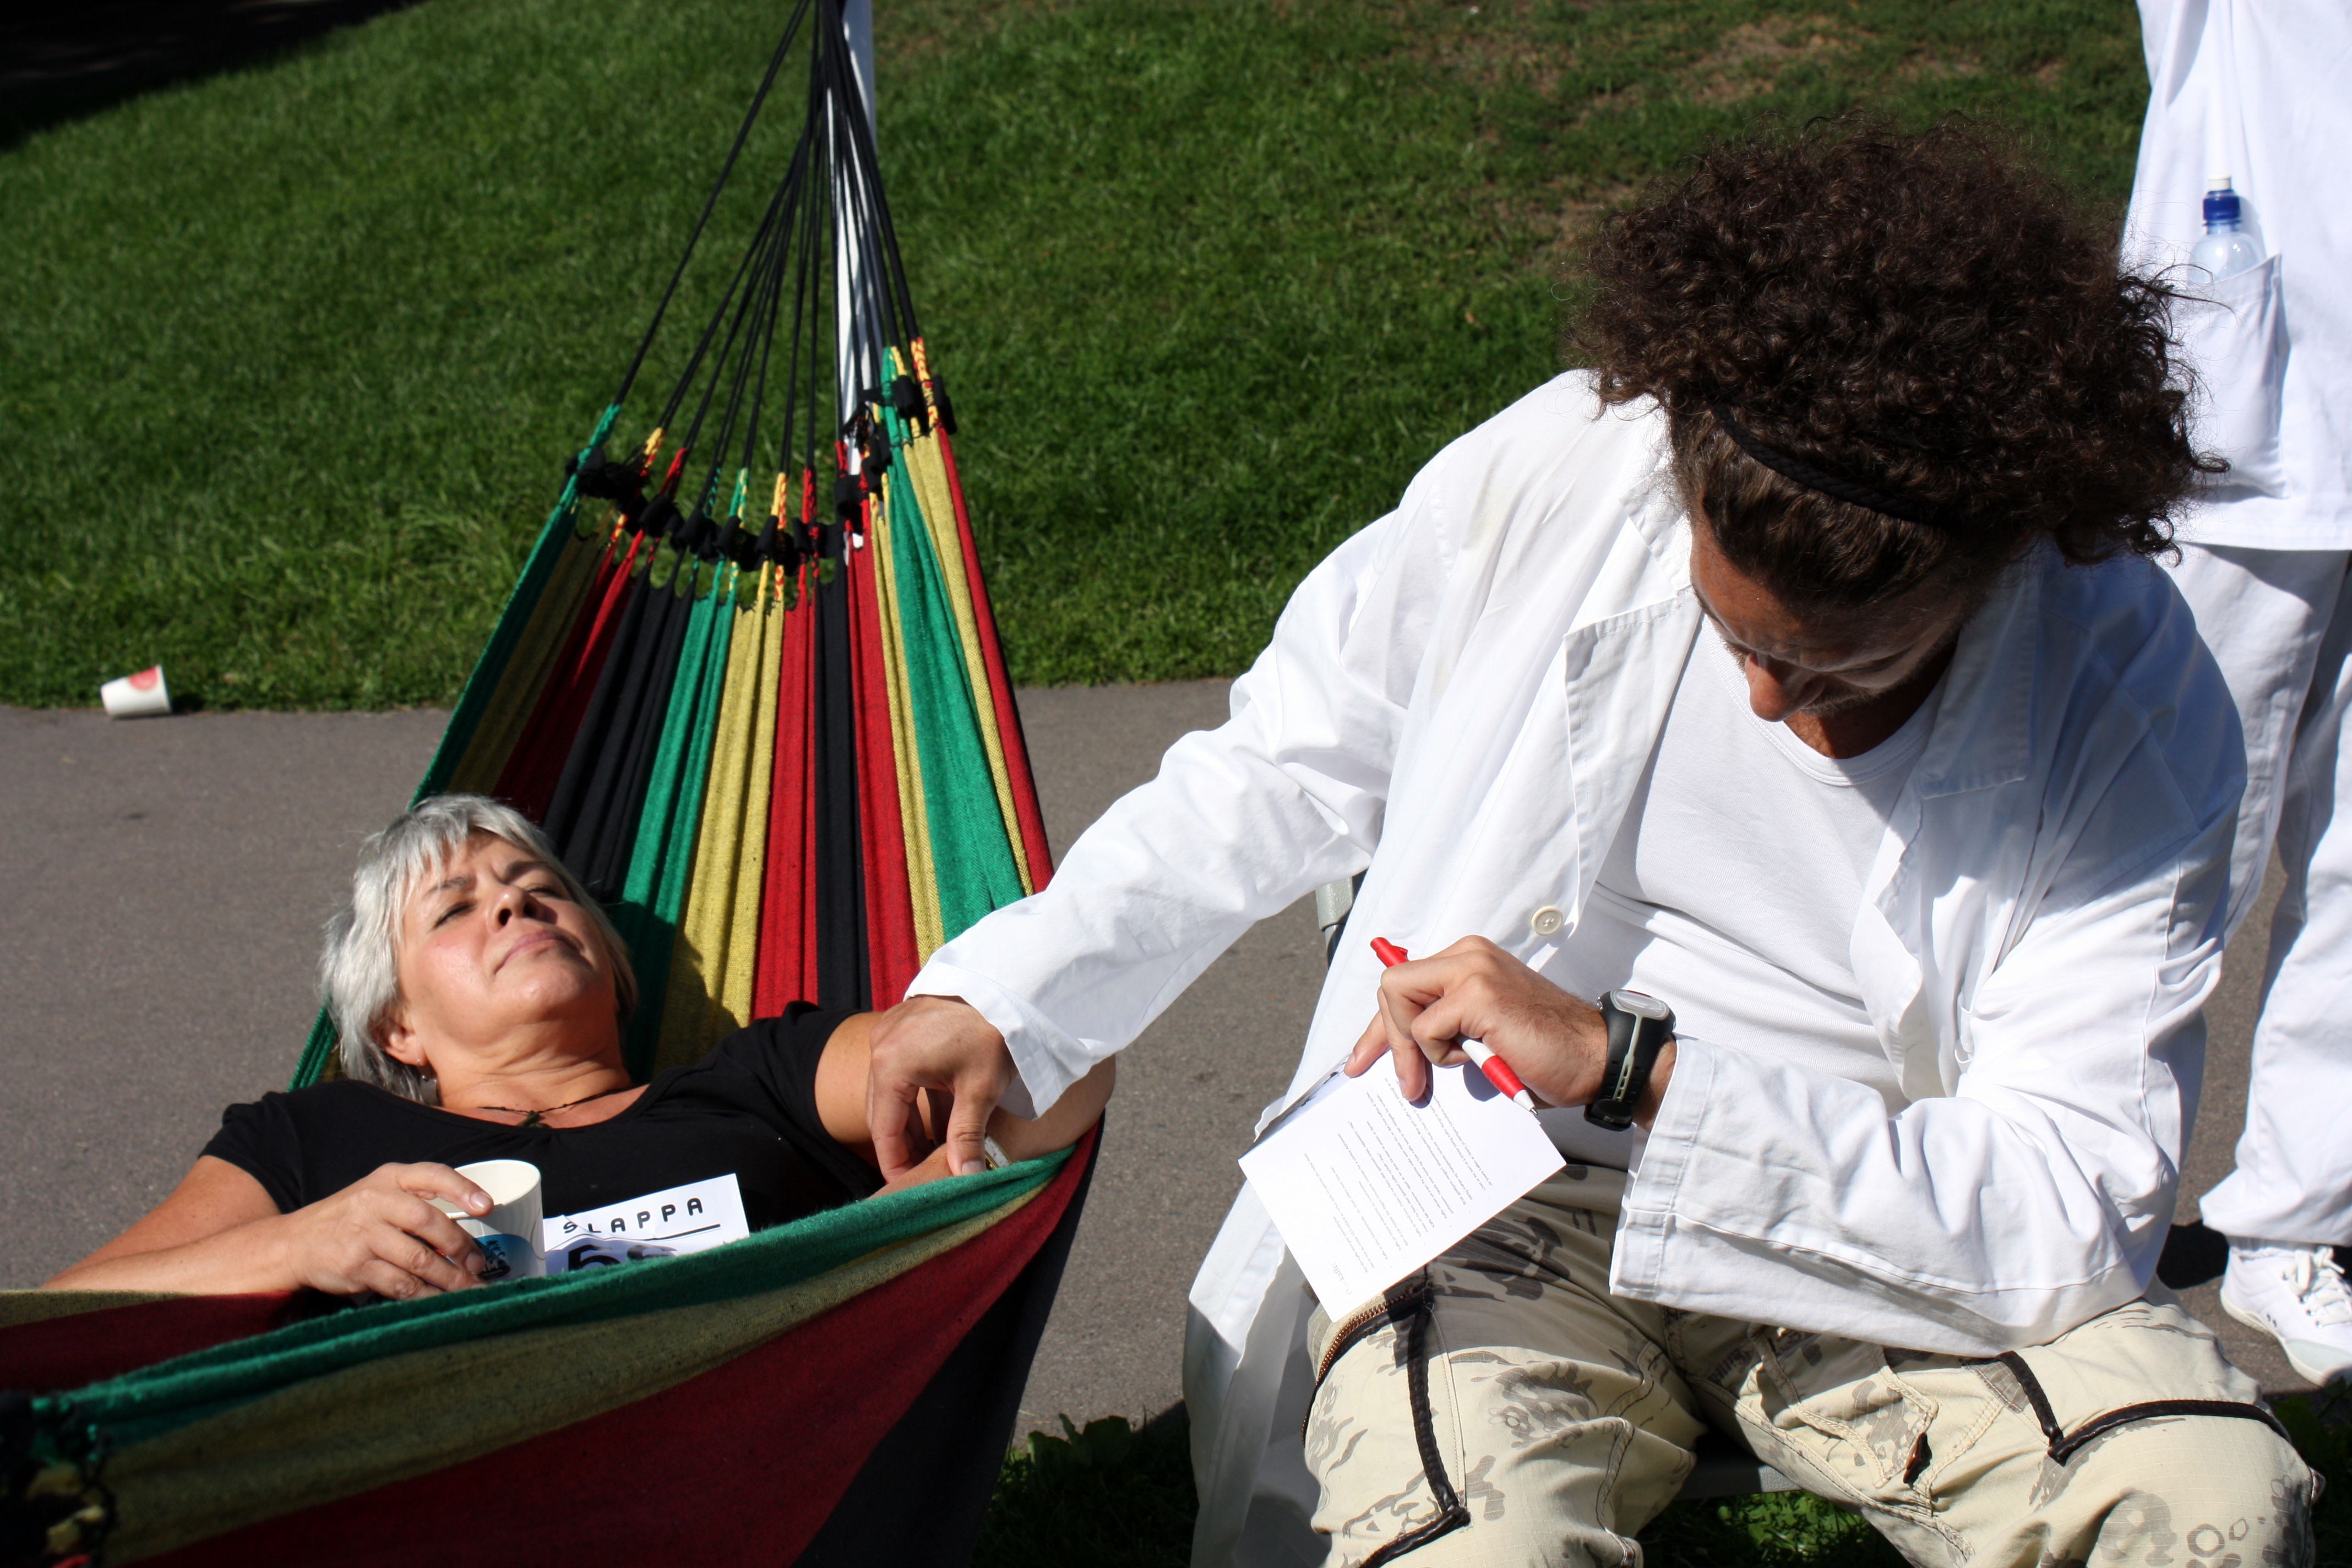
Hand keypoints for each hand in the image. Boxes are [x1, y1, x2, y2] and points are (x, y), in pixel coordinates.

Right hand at [271, 1162, 492, 1298]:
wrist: (294, 1242)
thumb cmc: (350, 1217)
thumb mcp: (379, 1193)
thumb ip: (417, 1200)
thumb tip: (468, 1226)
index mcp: (389, 1179)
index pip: (432, 1175)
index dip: (462, 1189)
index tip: (487, 1206)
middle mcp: (376, 1202)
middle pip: (429, 1222)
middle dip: (460, 1246)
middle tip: (478, 1264)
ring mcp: (363, 1235)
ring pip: (418, 1259)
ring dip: (449, 1278)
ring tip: (469, 1289)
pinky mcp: (356, 1267)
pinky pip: (400, 1284)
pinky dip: (425, 1295)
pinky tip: (439, 1300)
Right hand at [867, 996, 1015, 1180]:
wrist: (1007, 986)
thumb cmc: (994, 1034)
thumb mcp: (980, 1090)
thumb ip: (966, 1137)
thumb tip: (967, 1178)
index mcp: (891, 1064)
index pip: (884, 1130)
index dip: (895, 1163)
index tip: (907, 1188)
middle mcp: (881, 1047)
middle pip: (882, 1112)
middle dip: (903, 1146)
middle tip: (923, 1174)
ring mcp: (889, 1033)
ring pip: (890, 1093)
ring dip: (910, 1123)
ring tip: (934, 1152)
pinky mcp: (903, 1027)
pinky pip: (900, 1072)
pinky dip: (916, 1098)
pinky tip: (939, 1121)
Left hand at [1345, 937, 1675, 1124]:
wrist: (1597, 1058)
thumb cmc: (1545, 1053)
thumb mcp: (1481, 1034)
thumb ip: (1444, 1027)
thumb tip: (1396, 1052)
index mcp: (1468, 959)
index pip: (1404, 984)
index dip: (1379, 1026)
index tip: (1362, 1060)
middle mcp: (1468, 954)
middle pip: (1392, 986)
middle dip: (1387, 1038)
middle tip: (1404, 1082)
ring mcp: (1473, 969)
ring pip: (1399, 998)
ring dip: (1415, 1047)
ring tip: (1450, 1068)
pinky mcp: (1478, 993)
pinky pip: (1426, 1027)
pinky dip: (1440, 1052)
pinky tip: (1479, 1058)